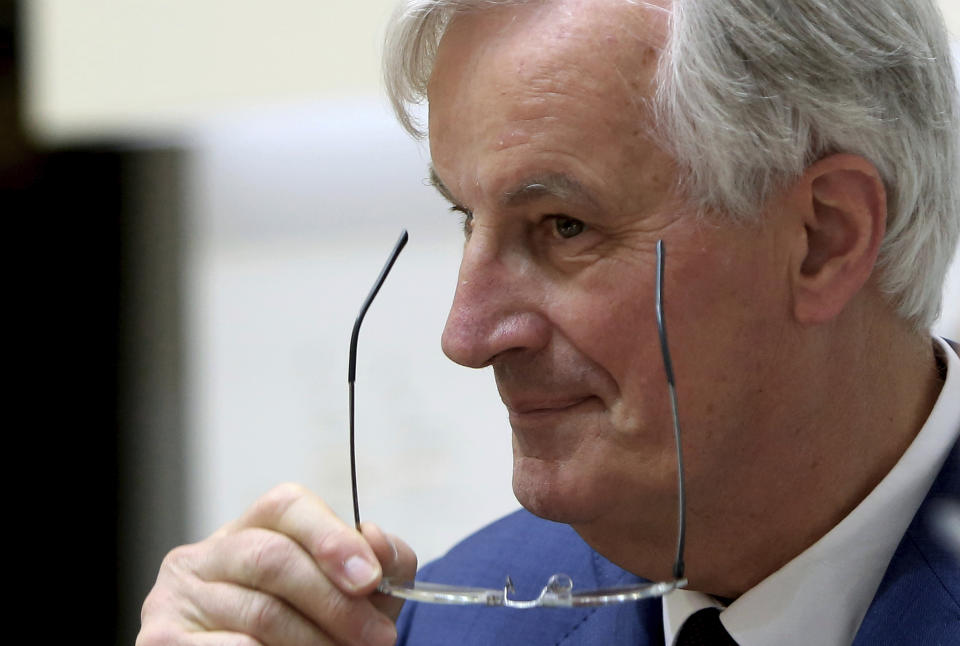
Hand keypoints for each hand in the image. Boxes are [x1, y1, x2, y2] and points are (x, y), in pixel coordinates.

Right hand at [137, 483, 416, 645]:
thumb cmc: (306, 628)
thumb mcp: (347, 591)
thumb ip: (376, 564)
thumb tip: (378, 543)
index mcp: (253, 528)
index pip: (287, 505)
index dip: (332, 538)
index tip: (371, 579)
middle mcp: (209, 553)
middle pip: (274, 558)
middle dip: (335, 602)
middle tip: (379, 637)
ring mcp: (179, 596)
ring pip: (258, 612)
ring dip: (314, 641)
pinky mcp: (161, 638)